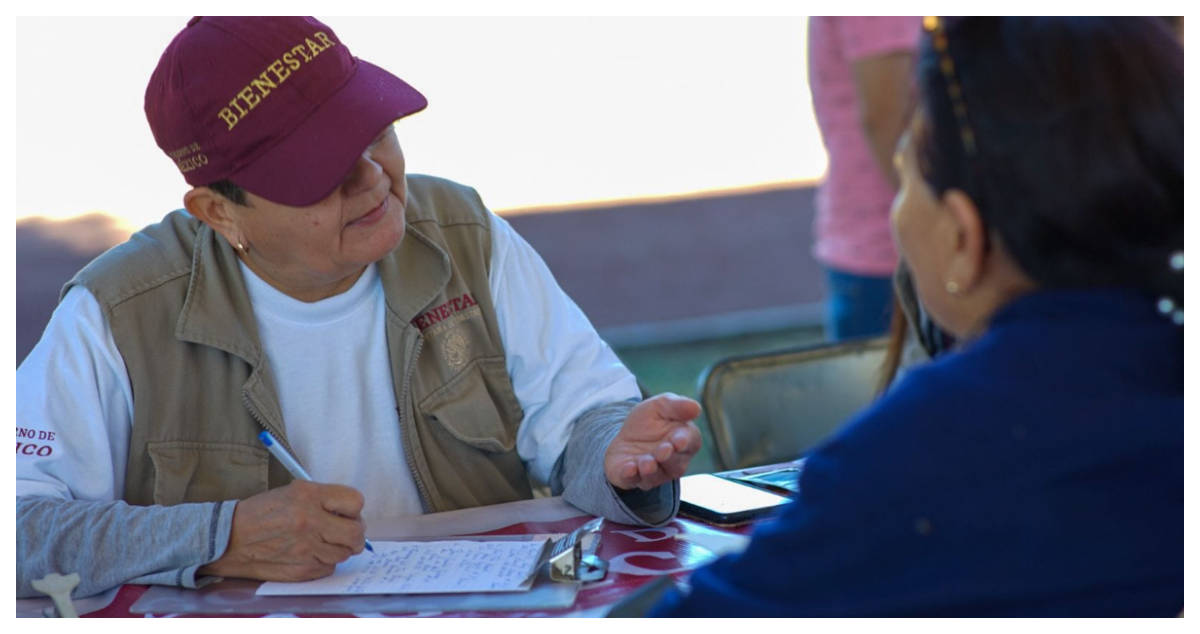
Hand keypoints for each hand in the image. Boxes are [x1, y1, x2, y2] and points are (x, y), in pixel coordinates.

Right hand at [198, 480, 366, 581]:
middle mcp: (310, 521)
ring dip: (339, 548)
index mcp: (309, 496)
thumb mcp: (292, 491)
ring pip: (345, 553)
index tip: (348, 513)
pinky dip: (324, 562)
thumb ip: (324, 499)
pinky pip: (328, 568)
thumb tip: (351, 512)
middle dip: (356, 534)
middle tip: (346, 532)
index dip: (354, 509)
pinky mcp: (302, 570)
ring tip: (322, 542)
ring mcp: (306, 548)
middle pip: (356, 532)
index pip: (355, 502)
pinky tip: (309, 554)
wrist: (230, 538)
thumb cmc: (261, 513)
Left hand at [604, 393, 702, 490]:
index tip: (679, 440)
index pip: (690, 443)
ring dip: (651, 469)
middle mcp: (672, 462)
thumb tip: (696, 408)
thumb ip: (677, 406)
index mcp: (684, 440)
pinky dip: (630, 476)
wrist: (623, 434)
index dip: (685, 442)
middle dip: (668, 457)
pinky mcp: (631, 478)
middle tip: (663, 450)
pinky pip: (632, 480)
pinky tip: (629, 469)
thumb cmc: (649, 421)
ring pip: (655, 476)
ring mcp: (652, 473)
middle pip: (675, 464)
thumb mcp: (660, 406)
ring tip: (646, 463)